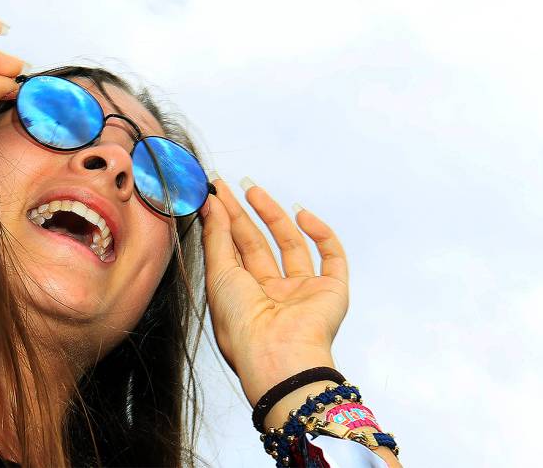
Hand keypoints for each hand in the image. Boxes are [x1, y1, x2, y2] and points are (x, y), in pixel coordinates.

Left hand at [200, 177, 349, 406]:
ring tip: (254, 191)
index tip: (214, 194)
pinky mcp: (332, 291)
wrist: (277, 355)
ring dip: (274, 216)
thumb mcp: (219, 275)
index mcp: (244, 298)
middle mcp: (273, 294)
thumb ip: (217, 237)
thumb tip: (210, 204)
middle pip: (258, 246)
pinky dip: (321, 233)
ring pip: (292, 245)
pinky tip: (302, 214)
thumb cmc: (241, 326)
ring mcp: (303, 293)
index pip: (233, 252)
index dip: (224, 222)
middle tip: (230, 186)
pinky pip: (332, 256)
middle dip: (244, 215)